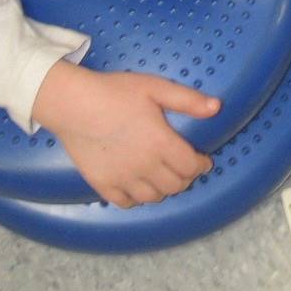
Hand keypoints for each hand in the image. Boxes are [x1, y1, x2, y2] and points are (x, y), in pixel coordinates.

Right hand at [32, 62, 219, 207]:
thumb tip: (217, 107)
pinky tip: (139, 186)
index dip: (201, 165)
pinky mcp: (103, 185)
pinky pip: (126, 202)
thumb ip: (188, 100)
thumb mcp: (155, 87)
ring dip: (164, 190)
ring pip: (153, 197)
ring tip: (164, 178)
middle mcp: (145, 167)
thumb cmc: (115, 92)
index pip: (191, 167)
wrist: (73, 104)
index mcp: (161, 144)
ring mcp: (123, 179)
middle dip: (185, 178)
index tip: (202, 160)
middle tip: (184, 168)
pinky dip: (137, 198)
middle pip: (175, 185)